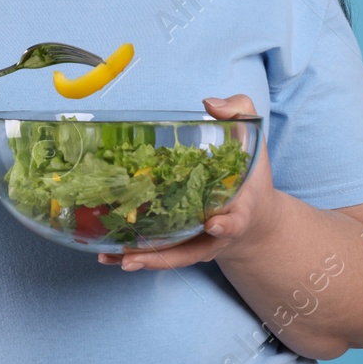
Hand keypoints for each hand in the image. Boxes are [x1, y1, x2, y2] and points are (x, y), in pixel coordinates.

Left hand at [96, 93, 282, 270]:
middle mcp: (217, 234)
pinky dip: (135, 257)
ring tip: (116, 259)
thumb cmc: (250, 176)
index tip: (215, 224)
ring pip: (171, 257)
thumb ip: (239, 114)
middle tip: (135, 255)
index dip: (227, 224)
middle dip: (165, 255)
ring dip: (143, 259)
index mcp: (240, 209)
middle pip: (193, 249)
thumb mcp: (253, 140)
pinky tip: (108, 257)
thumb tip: (210, 104)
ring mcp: (198, 244)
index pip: (237, 220)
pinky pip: (159, 255)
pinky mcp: (182, 247)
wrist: (255, 217)